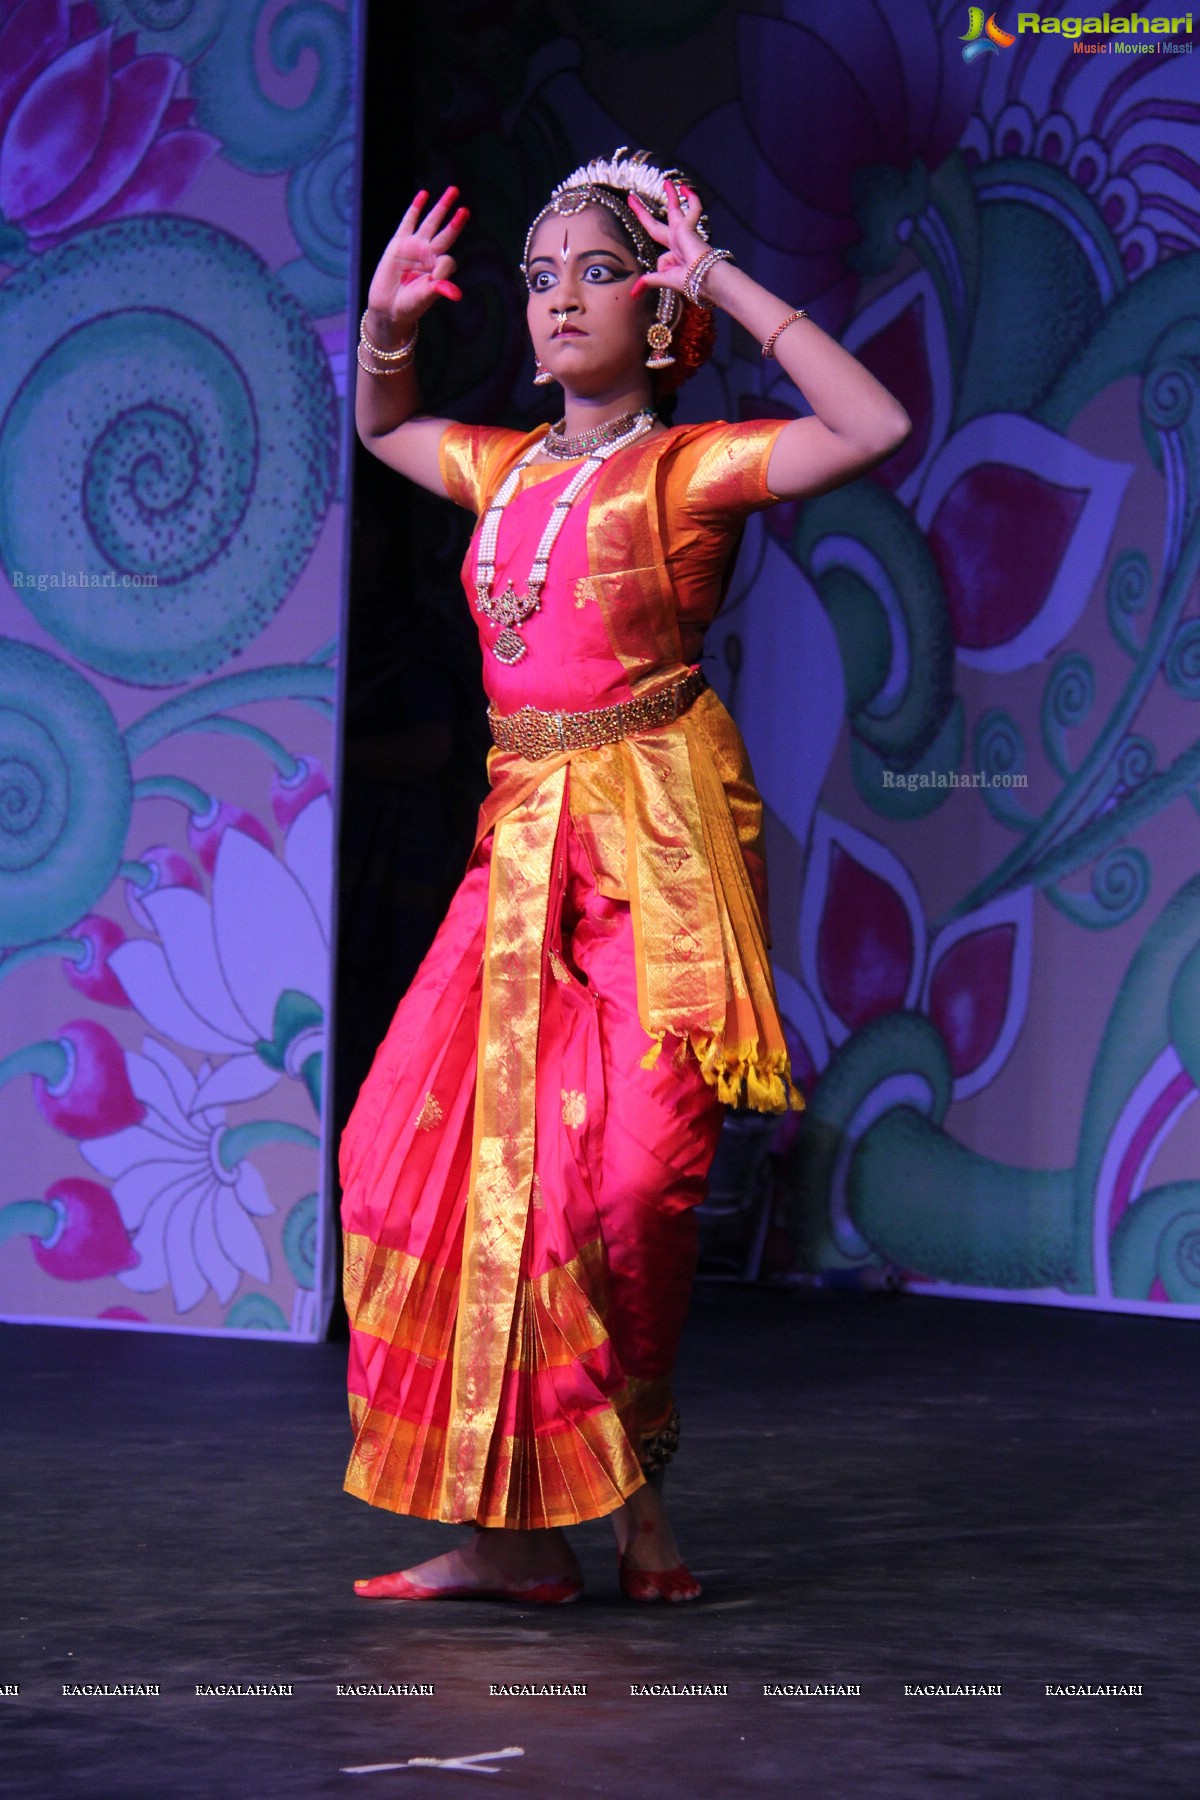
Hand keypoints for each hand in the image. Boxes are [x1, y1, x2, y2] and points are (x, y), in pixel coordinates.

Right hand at [364, 186, 468, 336]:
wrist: (388, 307)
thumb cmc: (410, 305)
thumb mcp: (425, 297)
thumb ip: (439, 289)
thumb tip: (456, 294)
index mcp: (439, 269)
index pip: (448, 259)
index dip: (443, 266)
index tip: (435, 278)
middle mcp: (430, 255)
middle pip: (446, 233)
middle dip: (455, 221)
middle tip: (465, 209)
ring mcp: (415, 246)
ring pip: (431, 222)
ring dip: (442, 207)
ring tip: (453, 191)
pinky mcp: (399, 242)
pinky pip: (409, 221)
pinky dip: (416, 208)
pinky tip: (424, 195)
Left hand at [625, 181, 710, 302]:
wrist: (706, 278)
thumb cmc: (690, 282)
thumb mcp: (664, 280)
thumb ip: (649, 281)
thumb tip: (633, 293)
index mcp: (673, 257)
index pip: (659, 254)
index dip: (653, 261)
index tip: (642, 250)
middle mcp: (677, 243)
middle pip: (655, 225)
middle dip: (643, 213)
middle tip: (631, 198)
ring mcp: (683, 234)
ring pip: (675, 210)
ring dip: (672, 196)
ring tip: (667, 182)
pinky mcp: (687, 227)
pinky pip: (693, 209)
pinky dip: (692, 200)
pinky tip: (685, 188)